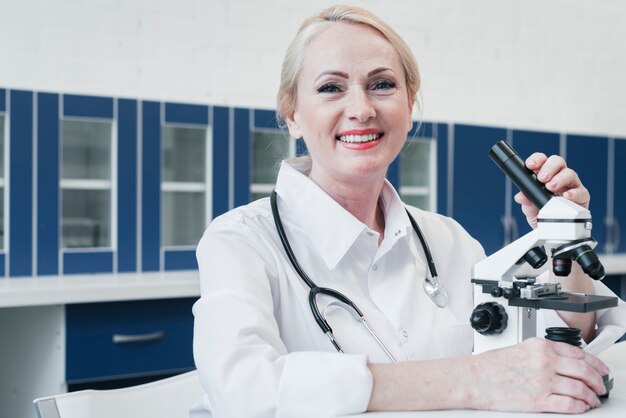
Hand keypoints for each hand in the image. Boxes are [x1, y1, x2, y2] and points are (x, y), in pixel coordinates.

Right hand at [473, 338, 608, 412]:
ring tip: (592, 400)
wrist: (473, 378)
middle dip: (598, 381)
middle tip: (601, 386)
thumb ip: (543, 354)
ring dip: (591, 396)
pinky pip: (569, 405)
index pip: (578, 353)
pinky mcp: (538, 401)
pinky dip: (580, 407)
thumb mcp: (520, 349)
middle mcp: (544, 362)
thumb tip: (563, 363)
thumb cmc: (490, 366)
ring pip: (580, 389)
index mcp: (540, 347)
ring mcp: (543, 381)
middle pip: (584, 371)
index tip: (600, 369)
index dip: (595, 363)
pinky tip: (581, 407)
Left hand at [514, 153, 589, 227]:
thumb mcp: (530, 210)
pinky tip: (567, 196)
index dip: (537, 159)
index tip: (530, 165)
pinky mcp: (582, 197)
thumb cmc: (542, 216)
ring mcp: (571, 186)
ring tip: (551, 187)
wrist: (554, 233)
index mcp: (545, 176)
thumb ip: (526, 202)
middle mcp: (559, 177)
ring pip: (570, 173)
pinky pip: (581, 192)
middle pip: (557, 162)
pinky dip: (574, 193)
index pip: (542, 161)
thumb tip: (520, 196)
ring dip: (560, 179)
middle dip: (549, 167)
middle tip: (542, 178)